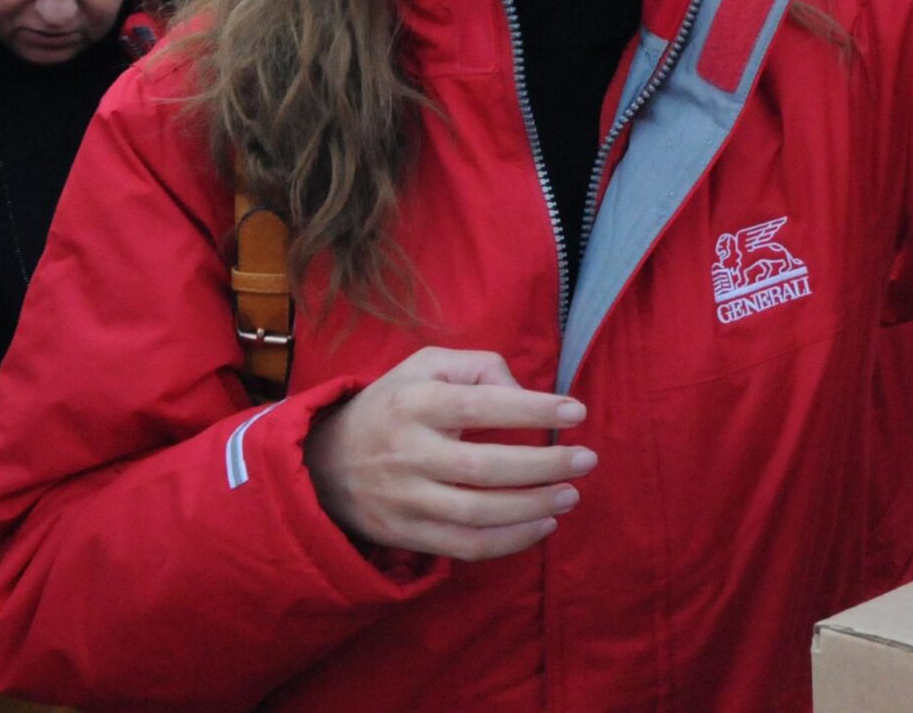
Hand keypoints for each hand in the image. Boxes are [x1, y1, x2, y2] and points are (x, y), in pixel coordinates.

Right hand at [307, 347, 594, 561]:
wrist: (325, 463)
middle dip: (544, 466)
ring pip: (477, 514)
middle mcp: (408, 453)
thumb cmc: (394, 404)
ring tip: (572, 494)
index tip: (576, 411)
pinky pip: (465, 547)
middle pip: (484, 467)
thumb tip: (524, 393)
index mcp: (414, 404)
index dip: (532, 410)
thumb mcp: (426, 365)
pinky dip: (510, 542)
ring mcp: (406, 499)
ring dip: (533, 507)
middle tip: (587, 459)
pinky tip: (543, 526)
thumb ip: (480, 366)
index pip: (480, 406)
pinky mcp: (407, 534)